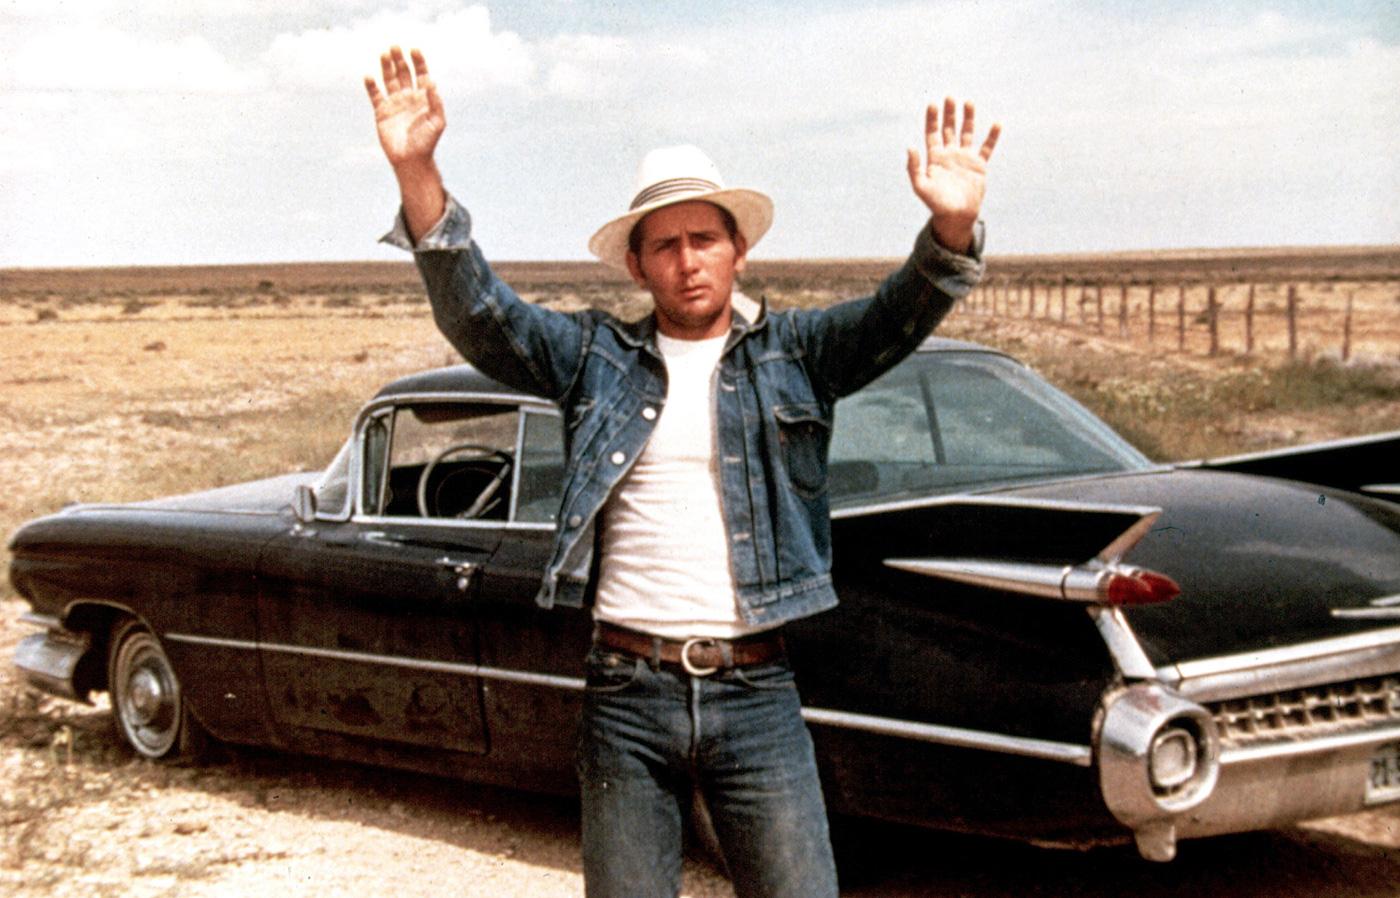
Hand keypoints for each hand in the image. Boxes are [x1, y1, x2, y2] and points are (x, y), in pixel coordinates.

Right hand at [365, 46, 444, 170]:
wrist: (411, 160)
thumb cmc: (427, 143)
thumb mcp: (437, 122)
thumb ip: (435, 102)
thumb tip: (431, 82)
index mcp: (423, 98)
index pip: (420, 74)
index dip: (418, 61)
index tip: (414, 49)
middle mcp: (408, 97)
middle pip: (403, 73)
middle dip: (399, 59)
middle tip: (395, 47)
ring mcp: (394, 103)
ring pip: (389, 80)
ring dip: (386, 67)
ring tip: (384, 54)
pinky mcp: (381, 112)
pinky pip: (375, 95)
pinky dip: (371, 86)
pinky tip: (369, 76)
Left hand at [906, 98, 1000, 251]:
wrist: (956, 216)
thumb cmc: (936, 203)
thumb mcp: (921, 186)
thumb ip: (914, 167)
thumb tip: (910, 146)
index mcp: (934, 157)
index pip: (933, 133)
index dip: (932, 119)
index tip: (933, 104)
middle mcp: (949, 154)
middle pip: (949, 128)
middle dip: (949, 113)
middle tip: (950, 97)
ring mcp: (965, 158)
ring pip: (967, 133)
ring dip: (968, 118)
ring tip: (969, 102)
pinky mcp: (979, 165)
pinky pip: (986, 148)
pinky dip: (992, 137)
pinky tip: (997, 124)